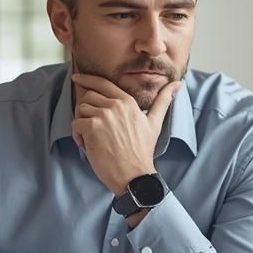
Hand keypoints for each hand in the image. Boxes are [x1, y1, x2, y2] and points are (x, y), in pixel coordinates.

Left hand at [70, 73, 181, 194]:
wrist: (134, 174)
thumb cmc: (143, 151)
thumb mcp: (155, 123)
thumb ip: (163, 101)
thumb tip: (177, 84)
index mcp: (128, 102)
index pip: (103, 83)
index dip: (87, 78)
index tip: (77, 77)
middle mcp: (115, 105)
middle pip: (88, 96)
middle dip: (86, 110)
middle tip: (91, 126)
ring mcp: (103, 116)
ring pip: (80, 109)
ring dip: (81, 123)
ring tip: (91, 138)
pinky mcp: (92, 128)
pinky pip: (76, 123)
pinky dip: (77, 135)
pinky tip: (87, 145)